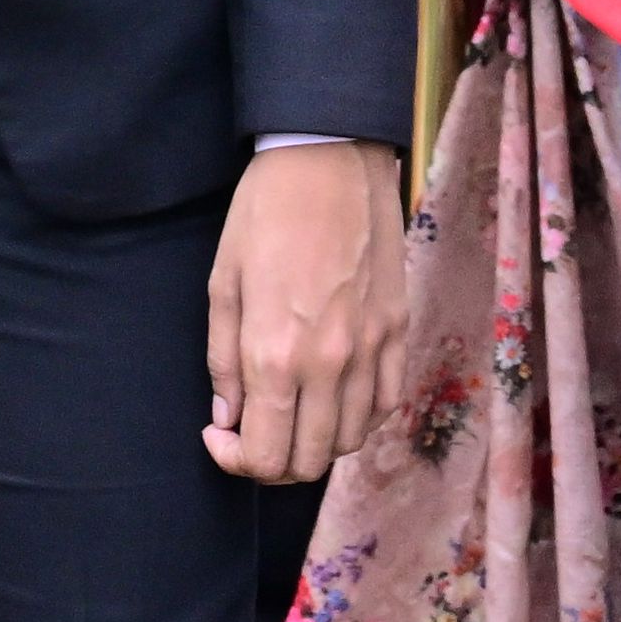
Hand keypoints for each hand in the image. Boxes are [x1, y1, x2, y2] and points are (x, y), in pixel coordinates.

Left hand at [207, 138, 410, 481]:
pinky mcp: (399, 330)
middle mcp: (329, 363)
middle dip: (273, 463)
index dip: (236, 461)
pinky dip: (359, 419)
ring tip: (293, 414)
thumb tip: (228, 417)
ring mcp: (372, 349)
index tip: (221, 434)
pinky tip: (335, 400)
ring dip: (316, 443)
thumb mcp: (224, 284)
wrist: (330, 158)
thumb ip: (224, 360)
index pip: (264, 455)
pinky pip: (386, 404)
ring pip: (350, 440)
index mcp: (275, 354)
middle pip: (309, 461)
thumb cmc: (265, 213)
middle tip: (252, 433)